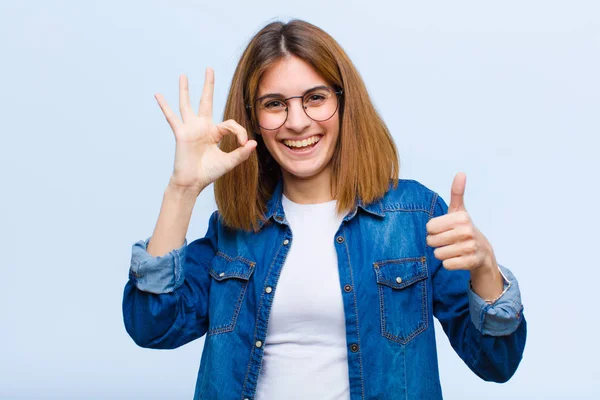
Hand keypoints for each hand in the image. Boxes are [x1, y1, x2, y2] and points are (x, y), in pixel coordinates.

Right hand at [155, 68, 256, 192]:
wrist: (193, 183)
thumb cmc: (209, 173)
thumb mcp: (229, 162)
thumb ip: (241, 153)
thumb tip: (253, 143)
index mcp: (214, 132)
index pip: (230, 124)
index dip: (240, 132)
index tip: (244, 144)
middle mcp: (202, 127)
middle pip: (206, 101)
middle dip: (208, 85)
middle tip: (209, 69)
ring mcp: (190, 129)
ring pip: (187, 105)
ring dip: (185, 90)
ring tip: (183, 75)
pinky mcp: (181, 133)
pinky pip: (172, 117)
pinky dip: (164, 106)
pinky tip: (158, 94)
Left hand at [425, 172, 495, 270]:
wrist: (483, 252)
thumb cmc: (465, 229)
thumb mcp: (460, 211)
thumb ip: (457, 193)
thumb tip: (461, 173)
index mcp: (461, 217)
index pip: (429, 227)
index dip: (433, 230)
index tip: (444, 229)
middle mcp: (467, 231)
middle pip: (431, 241)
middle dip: (436, 243)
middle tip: (447, 241)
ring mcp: (470, 247)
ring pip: (438, 254)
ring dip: (442, 254)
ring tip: (453, 249)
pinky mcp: (471, 262)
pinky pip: (447, 265)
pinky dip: (449, 263)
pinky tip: (458, 258)